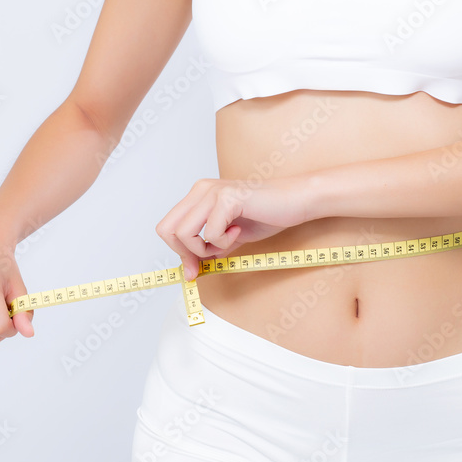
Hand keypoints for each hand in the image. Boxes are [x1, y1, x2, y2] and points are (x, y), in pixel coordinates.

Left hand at [155, 177, 309, 280]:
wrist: (295, 202)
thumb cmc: (266, 216)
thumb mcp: (229, 238)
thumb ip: (208, 250)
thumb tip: (190, 272)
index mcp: (197, 196)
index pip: (166, 227)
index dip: (178, 252)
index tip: (196, 268)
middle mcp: (200, 190)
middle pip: (167, 231)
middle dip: (186, 254)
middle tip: (210, 259)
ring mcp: (211, 192)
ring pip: (183, 233)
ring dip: (205, 248)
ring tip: (229, 241)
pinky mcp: (226, 198)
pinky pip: (210, 234)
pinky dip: (224, 242)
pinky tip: (240, 231)